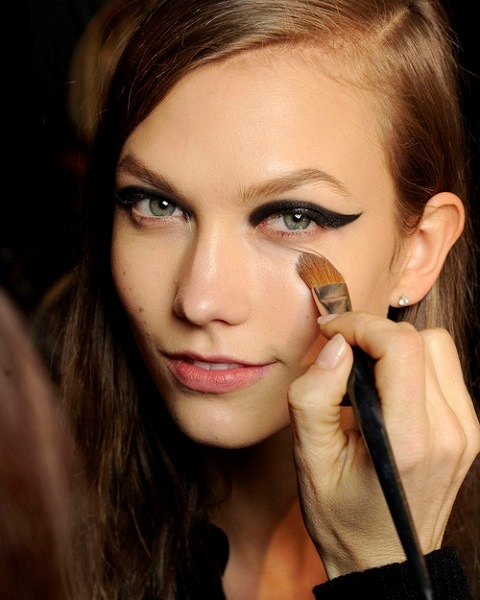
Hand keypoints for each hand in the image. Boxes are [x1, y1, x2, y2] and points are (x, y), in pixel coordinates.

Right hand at [288, 312, 479, 577]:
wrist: (383, 559)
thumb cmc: (341, 514)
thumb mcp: (309, 459)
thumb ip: (314, 396)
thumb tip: (335, 345)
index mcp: (409, 440)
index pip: (402, 347)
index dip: (360, 326)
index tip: (330, 333)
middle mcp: (449, 431)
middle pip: (423, 340)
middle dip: (375, 334)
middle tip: (342, 355)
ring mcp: (466, 431)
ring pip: (439, 348)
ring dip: (396, 348)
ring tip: (364, 375)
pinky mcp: (468, 429)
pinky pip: (444, 370)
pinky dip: (412, 365)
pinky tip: (387, 391)